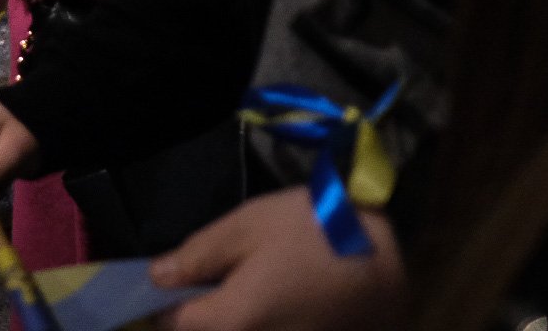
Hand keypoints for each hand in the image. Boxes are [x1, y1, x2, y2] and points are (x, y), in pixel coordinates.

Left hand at [151, 188, 406, 330]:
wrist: (389, 252)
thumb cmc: (311, 231)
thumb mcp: (246, 226)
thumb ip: (197, 255)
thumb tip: (158, 278)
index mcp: (233, 322)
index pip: (176, 325)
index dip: (168, 304)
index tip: (177, 285)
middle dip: (206, 319)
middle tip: (220, 287)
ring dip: (242, 322)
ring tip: (258, 292)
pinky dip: (274, 325)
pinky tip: (289, 307)